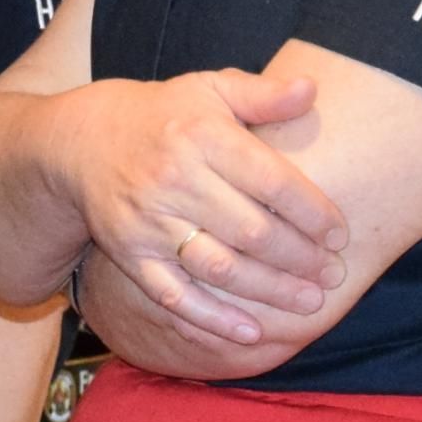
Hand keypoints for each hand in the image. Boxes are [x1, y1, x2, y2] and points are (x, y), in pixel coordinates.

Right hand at [60, 71, 349, 342]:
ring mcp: (150, 222)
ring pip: (220, 268)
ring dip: (270, 291)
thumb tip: (311, 89)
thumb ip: (261, 95)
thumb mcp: (208, 88)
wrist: (81, 141)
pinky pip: (175, 296)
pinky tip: (252, 333)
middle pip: (252, 230)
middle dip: (299, 258)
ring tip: (309, 303)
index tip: (339, 234)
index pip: (271, 180)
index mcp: (202, 136)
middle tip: (332, 275)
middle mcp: (176, 180)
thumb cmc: (161, 115)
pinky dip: (214, 320)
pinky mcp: (130, 254)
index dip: (312, 212)